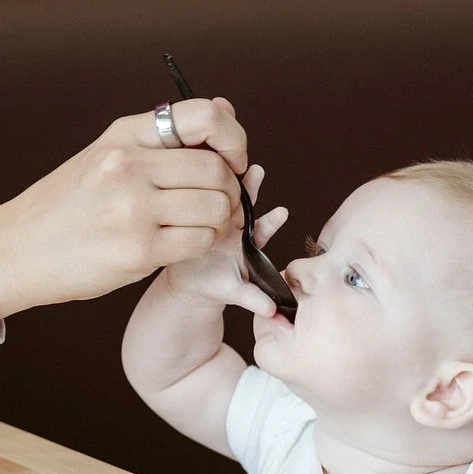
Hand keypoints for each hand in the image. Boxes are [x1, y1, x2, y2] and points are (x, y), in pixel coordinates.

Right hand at [0, 98, 247, 323]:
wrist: (16, 249)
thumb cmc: (64, 205)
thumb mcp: (106, 154)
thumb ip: (164, 138)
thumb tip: (225, 110)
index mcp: (123, 135)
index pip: (204, 117)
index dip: (233, 139)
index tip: (231, 160)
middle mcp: (128, 165)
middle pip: (217, 170)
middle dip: (230, 190)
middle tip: (219, 203)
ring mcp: (133, 208)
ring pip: (216, 208)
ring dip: (220, 221)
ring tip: (199, 225)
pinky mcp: (138, 250)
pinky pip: (200, 241)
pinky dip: (203, 244)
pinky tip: (184, 243)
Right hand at [163, 160, 288, 320]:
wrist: (190, 285)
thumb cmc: (218, 287)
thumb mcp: (237, 293)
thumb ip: (255, 300)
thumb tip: (275, 314)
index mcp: (248, 246)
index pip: (262, 231)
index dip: (271, 222)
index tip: (282, 212)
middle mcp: (234, 229)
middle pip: (244, 205)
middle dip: (251, 188)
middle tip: (258, 170)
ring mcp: (214, 220)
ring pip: (220, 196)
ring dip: (223, 178)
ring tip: (226, 159)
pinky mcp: (195, 218)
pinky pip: (196, 200)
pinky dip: (198, 185)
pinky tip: (194, 165)